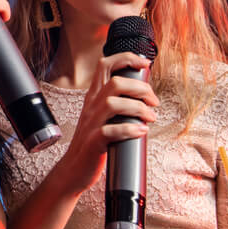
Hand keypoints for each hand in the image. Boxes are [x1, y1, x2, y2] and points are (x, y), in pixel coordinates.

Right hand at [52, 52, 157, 195]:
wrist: (73, 170)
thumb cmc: (93, 144)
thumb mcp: (101, 117)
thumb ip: (117, 105)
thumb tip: (146, 97)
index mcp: (94, 97)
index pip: (105, 65)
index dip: (126, 58)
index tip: (145, 63)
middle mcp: (91, 106)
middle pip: (115, 82)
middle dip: (141, 88)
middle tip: (154, 101)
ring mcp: (91, 124)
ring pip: (112, 103)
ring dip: (138, 108)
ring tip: (150, 117)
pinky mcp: (93, 142)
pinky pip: (110, 131)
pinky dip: (129, 130)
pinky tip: (141, 132)